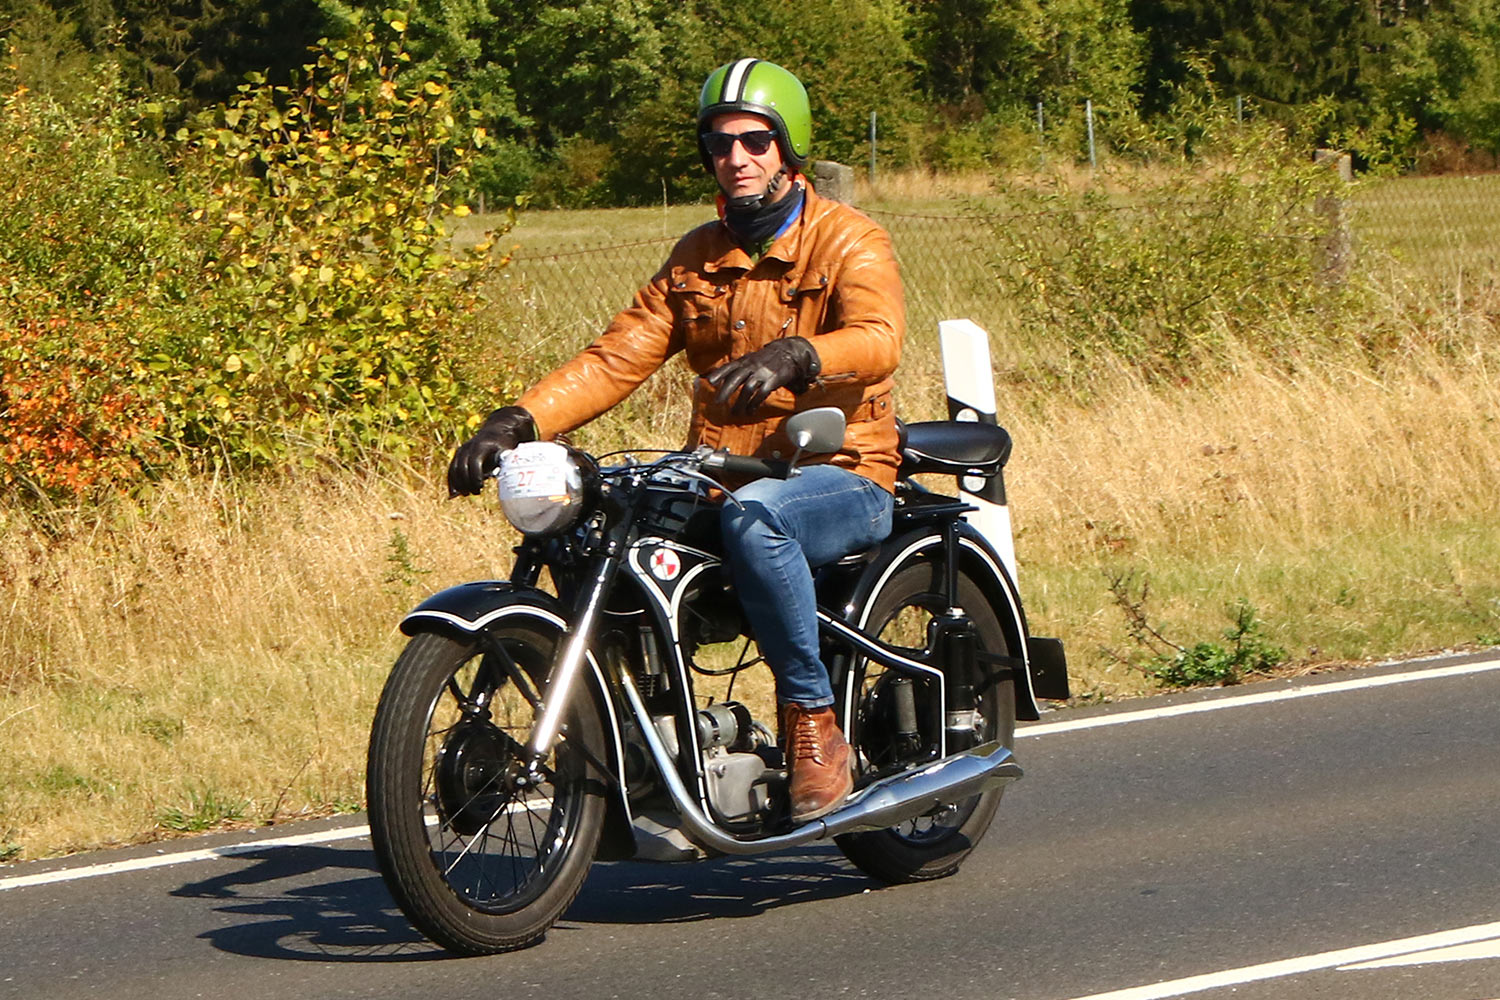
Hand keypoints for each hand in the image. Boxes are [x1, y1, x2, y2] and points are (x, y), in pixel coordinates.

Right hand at [447, 406, 535, 495]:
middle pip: (462, 466)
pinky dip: (452, 480)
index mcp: (482, 446)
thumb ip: (505, 466)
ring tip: (466, 493)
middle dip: (467, 482)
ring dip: (459, 483)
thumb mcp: (508, 453)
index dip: (475, 475)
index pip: (475, 462)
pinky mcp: (459, 453)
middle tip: (475, 492)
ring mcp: (463, 449)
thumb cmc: (505, 445)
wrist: (499, 430)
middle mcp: (470, 446)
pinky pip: (452, 468)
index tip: (480, 486)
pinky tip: (454, 492)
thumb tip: (509, 486)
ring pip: (455, 468)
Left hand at [704, 337, 820, 416]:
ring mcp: (762, 373)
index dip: (719, 373)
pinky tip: (750, 411)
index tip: (710, 382)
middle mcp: (752, 366)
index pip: (729, 367)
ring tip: (735, 413)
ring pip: (747, 389)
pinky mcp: (773, 380)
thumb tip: (716, 378)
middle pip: (736, 379)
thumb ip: (735, 368)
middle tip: (717, 403)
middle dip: (726, 391)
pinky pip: (761, 394)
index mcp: (745, 361)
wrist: (788, 353)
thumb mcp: (749, 359)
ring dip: (740, 402)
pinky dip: (754, 404)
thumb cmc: (764, 359)